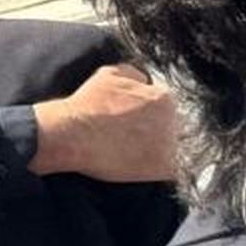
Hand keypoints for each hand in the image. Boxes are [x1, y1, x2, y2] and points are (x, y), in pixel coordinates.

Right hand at [30, 64, 178, 181]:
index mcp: (164, 99)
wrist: (71, 134)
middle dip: (155, 131)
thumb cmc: (87, 105)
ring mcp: (169, 147)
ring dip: (155, 151)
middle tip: (131, 137)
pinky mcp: (162, 169)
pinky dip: (156, 169)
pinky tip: (136, 166)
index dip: (147, 113)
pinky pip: (169, 170)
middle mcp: (173, 121)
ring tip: (130, 152)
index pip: (165, 106)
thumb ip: (134, 74)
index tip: (133, 121)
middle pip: (171, 128)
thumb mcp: (109, 74)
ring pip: (171, 149)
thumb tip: (145, 81)